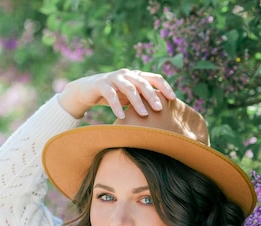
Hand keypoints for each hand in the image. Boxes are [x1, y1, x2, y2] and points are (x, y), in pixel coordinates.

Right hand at [57, 69, 175, 118]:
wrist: (87, 90)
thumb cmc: (114, 94)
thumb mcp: (130, 96)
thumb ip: (143, 99)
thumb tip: (163, 112)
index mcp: (136, 76)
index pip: (155, 78)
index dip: (165, 87)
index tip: (173, 99)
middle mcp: (127, 74)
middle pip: (143, 83)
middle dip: (152, 96)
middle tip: (159, 109)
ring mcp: (114, 78)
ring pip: (129, 88)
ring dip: (137, 102)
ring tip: (143, 114)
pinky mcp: (101, 84)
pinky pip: (111, 95)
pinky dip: (116, 105)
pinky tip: (121, 116)